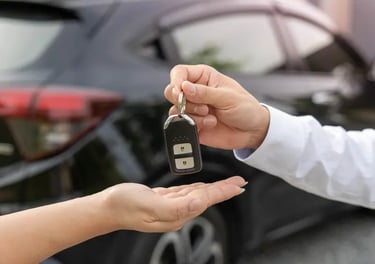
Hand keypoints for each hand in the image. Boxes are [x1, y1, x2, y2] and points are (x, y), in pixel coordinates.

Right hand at [100, 176, 245, 231]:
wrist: (107, 207)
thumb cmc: (124, 206)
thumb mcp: (148, 204)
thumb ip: (174, 207)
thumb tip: (199, 204)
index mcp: (176, 214)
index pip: (205, 200)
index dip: (223, 192)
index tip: (238, 186)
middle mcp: (176, 212)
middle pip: (206, 198)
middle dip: (224, 190)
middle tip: (240, 183)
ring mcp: (170, 207)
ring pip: (198, 195)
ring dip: (214, 188)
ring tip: (228, 184)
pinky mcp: (164, 200)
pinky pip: (186, 192)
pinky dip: (198, 187)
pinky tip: (203, 186)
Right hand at [164, 64, 269, 148]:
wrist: (253, 131)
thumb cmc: (245, 108)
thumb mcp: (227, 97)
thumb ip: (204, 93)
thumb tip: (184, 87)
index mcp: (203, 77)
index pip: (180, 72)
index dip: (176, 81)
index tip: (180, 91)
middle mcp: (195, 92)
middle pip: (171, 92)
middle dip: (183, 101)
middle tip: (201, 106)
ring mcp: (193, 109)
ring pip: (175, 110)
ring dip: (193, 115)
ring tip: (210, 116)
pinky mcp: (193, 124)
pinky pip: (182, 125)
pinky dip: (195, 125)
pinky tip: (211, 123)